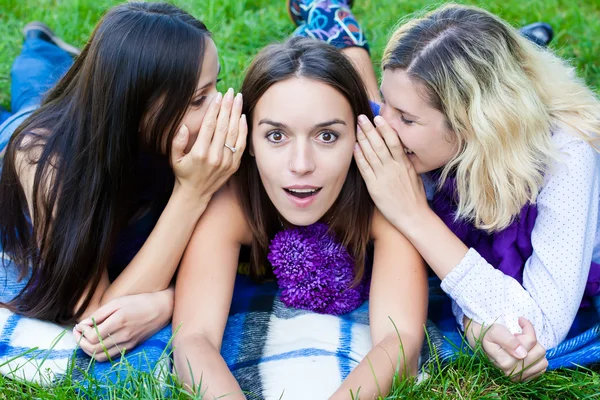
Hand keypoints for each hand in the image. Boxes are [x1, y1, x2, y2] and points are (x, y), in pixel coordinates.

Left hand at [73, 289, 173, 361]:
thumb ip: (99, 314)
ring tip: (85, 338)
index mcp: (119, 321)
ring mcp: (128, 343)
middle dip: (80, 342)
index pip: (92, 336)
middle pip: (93, 349)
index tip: (79, 325)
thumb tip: (83, 324)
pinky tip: (97, 342)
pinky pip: (110, 356)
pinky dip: (99, 353)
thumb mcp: (118, 302)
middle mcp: (123, 335)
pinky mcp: (130, 347)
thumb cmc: (139, 301)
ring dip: (88, 350)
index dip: (81, 332)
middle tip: (78, 332)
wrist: (161, 309)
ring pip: (100, 356)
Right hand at [171, 88, 246, 202]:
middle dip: (228, 106)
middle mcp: (214, 156)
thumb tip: (184, 126)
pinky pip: (241, 145)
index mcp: (199, 152)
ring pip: (234, 133)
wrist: (195, 194)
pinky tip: (243, 117)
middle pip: (224, 126)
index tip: (219, 96)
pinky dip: (243, 130)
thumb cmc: (183, 172)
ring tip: (239, 99)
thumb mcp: (173, 158)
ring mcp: (226, 161)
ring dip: (237, 114)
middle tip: (232, 92)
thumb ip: (177, 141)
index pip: (209, 125)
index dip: (215, 109)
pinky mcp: (234, 165)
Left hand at [353, 115, 427, 230]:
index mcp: (404, 164)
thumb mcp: (414, 176)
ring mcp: (383, 177)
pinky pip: (365, 169)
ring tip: (356, 128)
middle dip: (369, 129)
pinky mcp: (374, 187)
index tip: (378, 118)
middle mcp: (393, 168)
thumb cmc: (415, 197)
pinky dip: (359, 157)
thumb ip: (406, 163)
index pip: (394, 141)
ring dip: (362, 140)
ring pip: (371, 154)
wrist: (413, 216)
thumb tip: (400, 152)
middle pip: (379, 144)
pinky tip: (354, 148)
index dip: (385, 128)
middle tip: (361, 117)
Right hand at [465, 317, 547, 381]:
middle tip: (517, 336)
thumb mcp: (495, 332)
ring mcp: (520, 377)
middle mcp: (513, 372)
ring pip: (543, 360)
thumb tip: (522, 354)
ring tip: (521, 345)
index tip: (520, 320)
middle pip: (539, 350)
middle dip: (530, 339)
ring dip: (534, 349)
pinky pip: (542, 367)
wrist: (483, 345)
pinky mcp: (525, 378)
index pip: (531, 341)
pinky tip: (525, 353)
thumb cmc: (489, 335)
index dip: (527, 327)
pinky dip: (536, 358)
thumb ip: (508, 341)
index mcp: (505, 362)